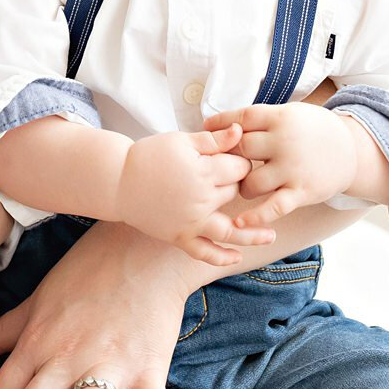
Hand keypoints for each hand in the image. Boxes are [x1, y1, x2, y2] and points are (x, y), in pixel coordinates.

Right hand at [116, 126, 259, 262]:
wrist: (118, 180)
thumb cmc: (148, 156)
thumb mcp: (180, 140)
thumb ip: (213, 139)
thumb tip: (240, 131)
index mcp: (202, 172)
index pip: (237, 169)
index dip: (241, 161)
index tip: (238, 157)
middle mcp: (200, 200)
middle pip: (233, 194)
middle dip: (237, 185)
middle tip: (236, 177)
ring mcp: (191, 222)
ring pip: (229, 231)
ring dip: (252, 235)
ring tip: (270, 235)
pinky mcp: (179, 236)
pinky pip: (203, 252)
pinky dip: (221, 257)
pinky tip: (237, 257)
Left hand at [223, 104, 362, 229]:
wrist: (351, 151)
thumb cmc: (311, 131)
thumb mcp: (289, 114)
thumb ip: (260, 120)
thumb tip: (219, 125)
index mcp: (281, 118)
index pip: (242, 120)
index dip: (221, 126)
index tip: (205, 130)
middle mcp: (286, 142)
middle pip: (242, 149)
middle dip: (229, 157)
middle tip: (222, 164)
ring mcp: (293, 169)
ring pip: (251, 181)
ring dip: (240, 186)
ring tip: (243, 185)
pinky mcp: (301, 192)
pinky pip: (273, 207)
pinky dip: (255, 217)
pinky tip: (239, 223)